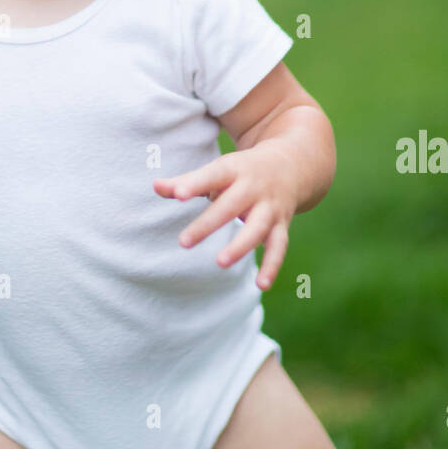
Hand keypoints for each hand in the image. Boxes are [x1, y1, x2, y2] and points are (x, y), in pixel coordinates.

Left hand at [153, 141, 300, 290]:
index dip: (195, 184)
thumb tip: (155, 186)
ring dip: (241, 245)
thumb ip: (187, 181)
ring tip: (220, 263)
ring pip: (257, 227)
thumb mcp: (218, 170)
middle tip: (183, 242)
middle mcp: (253, 187)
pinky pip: (278, 246)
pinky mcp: (282, 225)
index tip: (178, 195)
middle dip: (208, 223)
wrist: (292, 163)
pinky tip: (261, 285)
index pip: (213, 175)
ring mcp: (270, 207)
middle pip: (231, 205)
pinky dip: (272, 266)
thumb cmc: (242, 171)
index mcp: (234, 169)